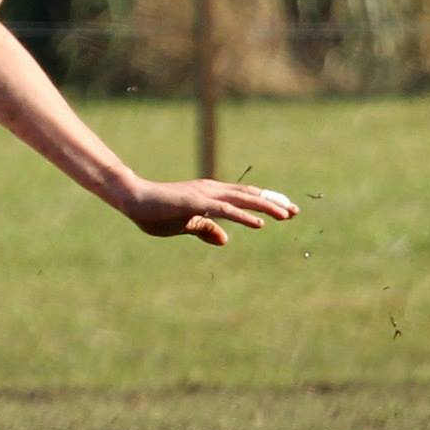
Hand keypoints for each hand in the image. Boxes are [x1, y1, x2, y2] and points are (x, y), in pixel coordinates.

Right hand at [116, 178, 297, 243]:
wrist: (133, 199)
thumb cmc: (155, 212)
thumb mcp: (185, 225)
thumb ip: (205, 229)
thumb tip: (225, 239)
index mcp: (210, 194)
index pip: (244, 196)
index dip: (265, 202)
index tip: (286, 209)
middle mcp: (211, 190)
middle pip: (250, 195)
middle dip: (274, 202)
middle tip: (296, 211)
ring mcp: (204, 194)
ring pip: (243, 200)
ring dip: (266, 206)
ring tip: (286, 214)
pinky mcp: (196, 203)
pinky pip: (225, 210)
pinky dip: (244, 216)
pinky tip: (260, 223)